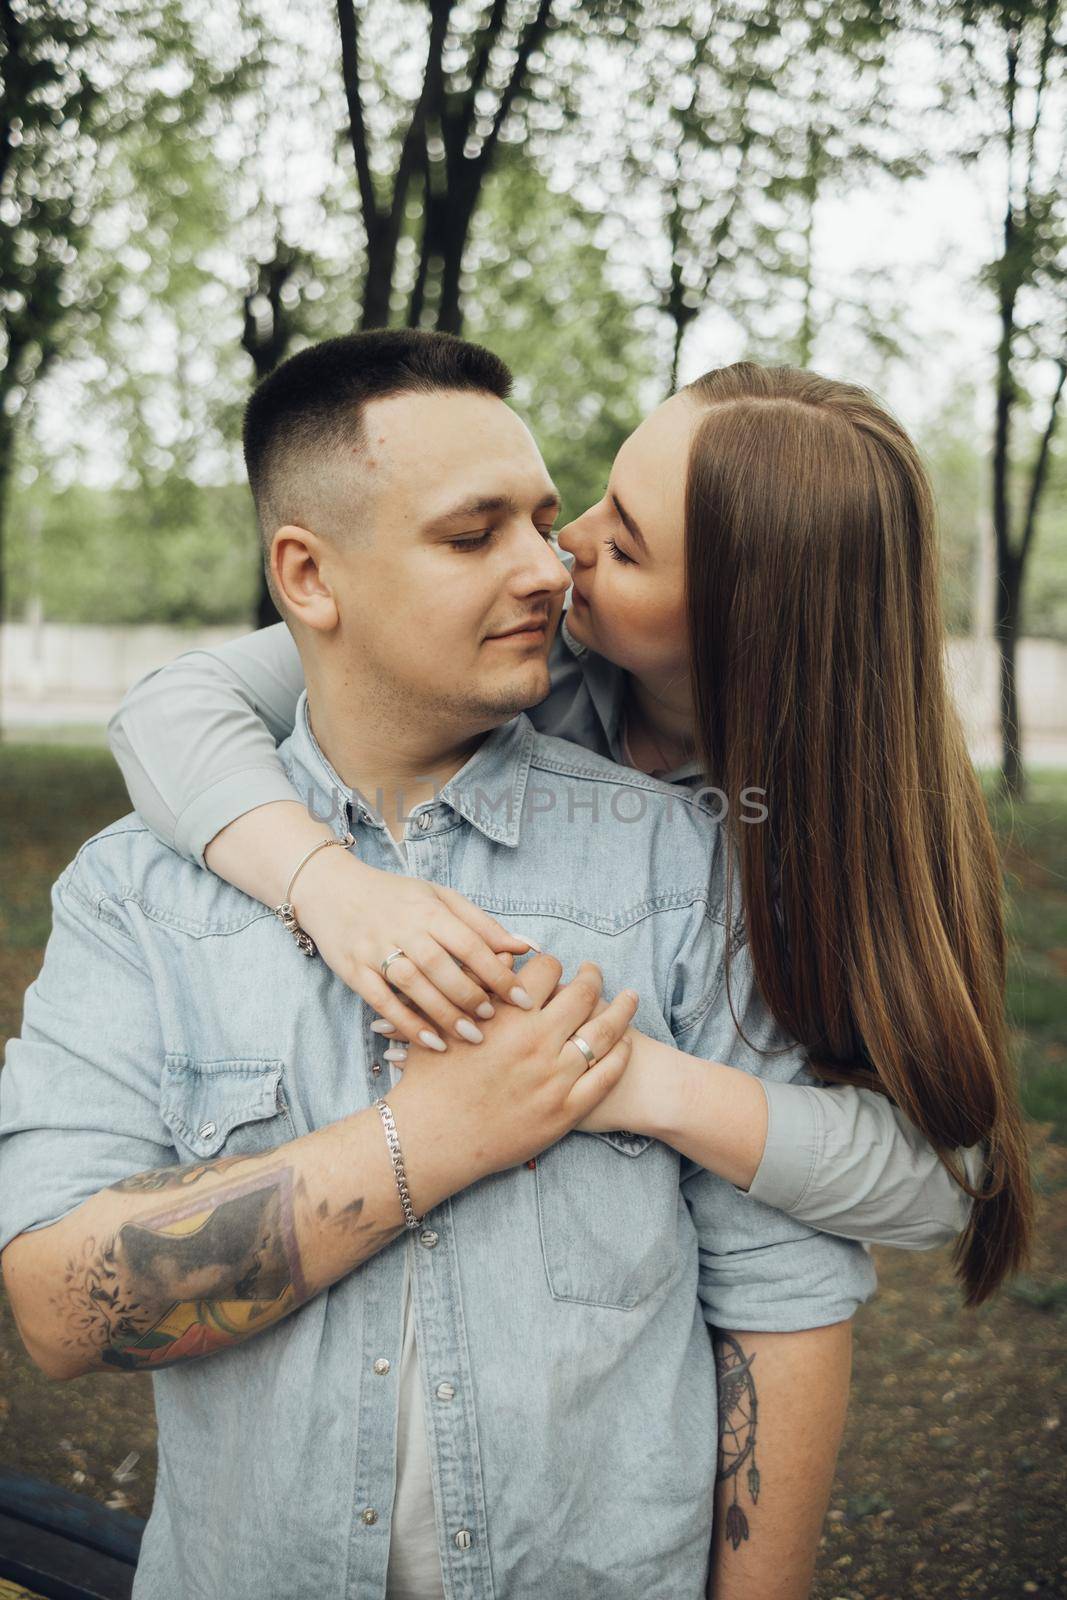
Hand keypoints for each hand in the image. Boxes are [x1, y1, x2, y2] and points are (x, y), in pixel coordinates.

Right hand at [290, 847, 539, 1045]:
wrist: (332, 890)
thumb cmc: (395, 896)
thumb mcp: (439, 898)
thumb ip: (481, 923)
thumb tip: (525, 946)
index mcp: (428, 908)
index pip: (469, 942)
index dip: (498, 972)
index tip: (522, 998)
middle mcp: (402, 928)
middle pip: (441, 965)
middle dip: (471, 996)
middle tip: (495, 1020)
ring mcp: (374, 949)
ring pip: (412, 984)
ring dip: (443, 1013)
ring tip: (470, 1036)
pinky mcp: (354, 970)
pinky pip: (381, 1001)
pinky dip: (406, 1024)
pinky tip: (430, 1043)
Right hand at [387, 955, 639, 1183]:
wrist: (431, 1141)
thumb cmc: (430, 1081)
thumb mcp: (446, 1024)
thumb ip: (478, 987)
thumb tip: (507, 957)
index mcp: (507, 1017)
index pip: (546, 970)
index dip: (554, 964)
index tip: (556, 968)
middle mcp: (535, 1043)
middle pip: (582, 995)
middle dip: (593, 978)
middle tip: (596, 974)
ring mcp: (554, 1078)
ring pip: (603, 1034)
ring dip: (621, 1011)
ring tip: (630, 999)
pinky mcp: (564, 1112)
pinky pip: (605, 1077)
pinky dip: (620, 1056)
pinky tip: (625, 1044)